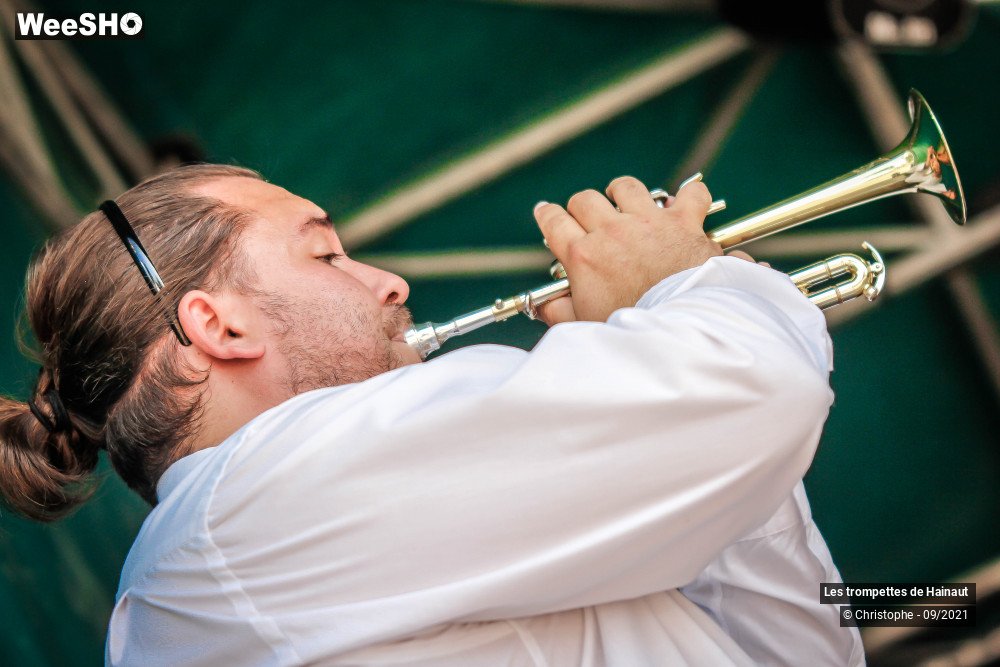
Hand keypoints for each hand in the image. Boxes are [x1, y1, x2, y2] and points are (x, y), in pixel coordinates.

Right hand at [534, 175, 722, 323]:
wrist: (677, 326)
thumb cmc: (630, 328)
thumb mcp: (584, 323)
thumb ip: (559, 311)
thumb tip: (543, 306)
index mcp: (584, 256)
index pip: (553, 222)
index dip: (546, 214)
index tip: (545, 211)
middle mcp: (612, 232)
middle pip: (585, 200)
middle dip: (581, 206)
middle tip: (586, 217)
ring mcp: (648, 222)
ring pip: (626, 187)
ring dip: (622, 192)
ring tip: (623, 200)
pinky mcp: (683, 221)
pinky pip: (690, 194)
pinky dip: (689, 196)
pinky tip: (683, 203)